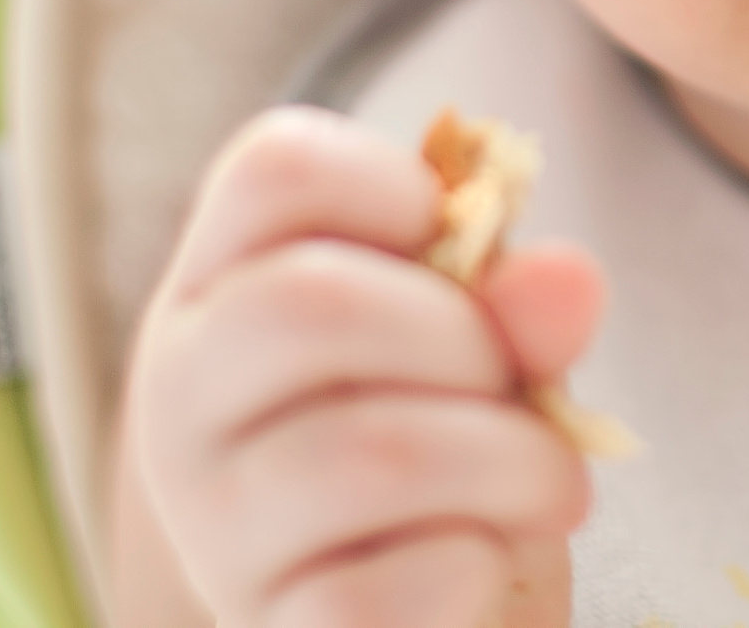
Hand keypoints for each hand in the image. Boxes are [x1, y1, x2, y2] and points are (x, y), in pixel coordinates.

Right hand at [124, 106, 602, 627]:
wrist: (436, 609)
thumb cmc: (452, 442)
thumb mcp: (492, 347)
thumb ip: (523, 301)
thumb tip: (567, 274)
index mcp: (225, 284)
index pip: (275, 167)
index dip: (398, 185)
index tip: (457, 244)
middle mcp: (181, 393)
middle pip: (309, 303)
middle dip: (468, 340)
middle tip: (518, 391)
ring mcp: (210, 522)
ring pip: (370, 453)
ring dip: (511, 462)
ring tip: (549, 483)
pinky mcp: (270, 626)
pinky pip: (384, 588)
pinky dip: (475, 567)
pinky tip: (479, 564)